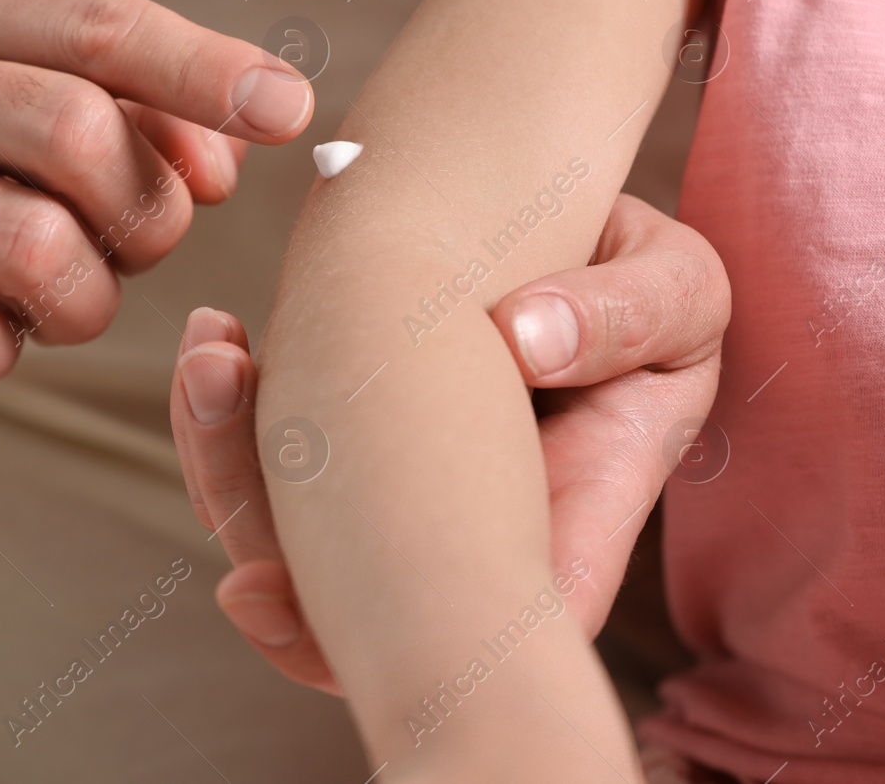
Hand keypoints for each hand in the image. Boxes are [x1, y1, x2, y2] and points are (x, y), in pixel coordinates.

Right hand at [0, 0, 312, 449]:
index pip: (104, 28)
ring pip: (33, 245)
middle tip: (137, 250)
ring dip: (85, 301)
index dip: (207, 69)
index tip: (292, 110)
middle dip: (143, 213)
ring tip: (61, 303)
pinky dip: (6, 353)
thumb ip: (145, 124)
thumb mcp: (42, 144)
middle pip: (76, 133)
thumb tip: (246, 139)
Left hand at [168, 193, 728, 694]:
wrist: (582, 249)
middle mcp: (467, 532)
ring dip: (224, 456)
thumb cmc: (637, 286)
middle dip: (251, 513)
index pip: (466, 630)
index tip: (257, 590)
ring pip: (289, 526)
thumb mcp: (674, 290)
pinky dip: (230, 417)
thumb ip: (630, 313)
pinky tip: (217, 343)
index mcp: (564, 524)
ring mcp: (401, 497)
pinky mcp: (353, 445)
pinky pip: (276, 460)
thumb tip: (530, 339)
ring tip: (210, 355)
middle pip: (343, 591)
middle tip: (214, 388)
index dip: (351, 635)